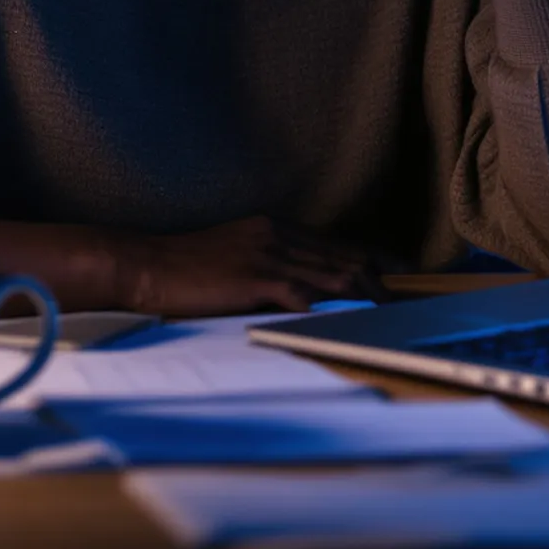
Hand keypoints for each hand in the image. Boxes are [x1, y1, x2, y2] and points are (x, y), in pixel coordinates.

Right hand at [110, 216, 384, 316]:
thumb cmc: (185, 268)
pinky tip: (349, 320)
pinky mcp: (258, 279)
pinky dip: (333, 308)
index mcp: (274, 227)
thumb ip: (268, 264)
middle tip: (403, 300)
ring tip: (387, 314)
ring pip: (334, 275)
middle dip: (378, 280)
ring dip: (365, 296)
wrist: (146, 265)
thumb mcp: (234, 255)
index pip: (336, 243)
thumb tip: (301, 289)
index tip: (396, 270)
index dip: (371, 257)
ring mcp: (269, 255)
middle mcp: (278, 235)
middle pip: (344, 257)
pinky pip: (307, 295)